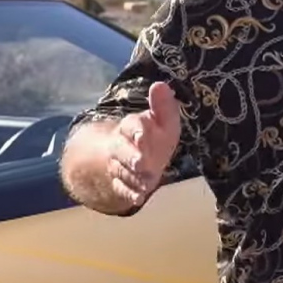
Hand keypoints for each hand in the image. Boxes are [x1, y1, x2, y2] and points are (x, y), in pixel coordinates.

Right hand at [107, 81, 181, 206]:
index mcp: (132, 126)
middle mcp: (121, 145)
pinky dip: (130, 193)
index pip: (132, 126)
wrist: (133, 154)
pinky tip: (139, 197)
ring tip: (148, 182)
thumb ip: (163, 106)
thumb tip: (160, 85)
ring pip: (122, 170)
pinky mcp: (120, 182)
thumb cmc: (155, 134)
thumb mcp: (163, 120)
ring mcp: (119, 165)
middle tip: (142, 163)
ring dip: (134, 177)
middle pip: (122, 150)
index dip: (137, 130)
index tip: (142, 136)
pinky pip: (122, 188)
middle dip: (132, 157)